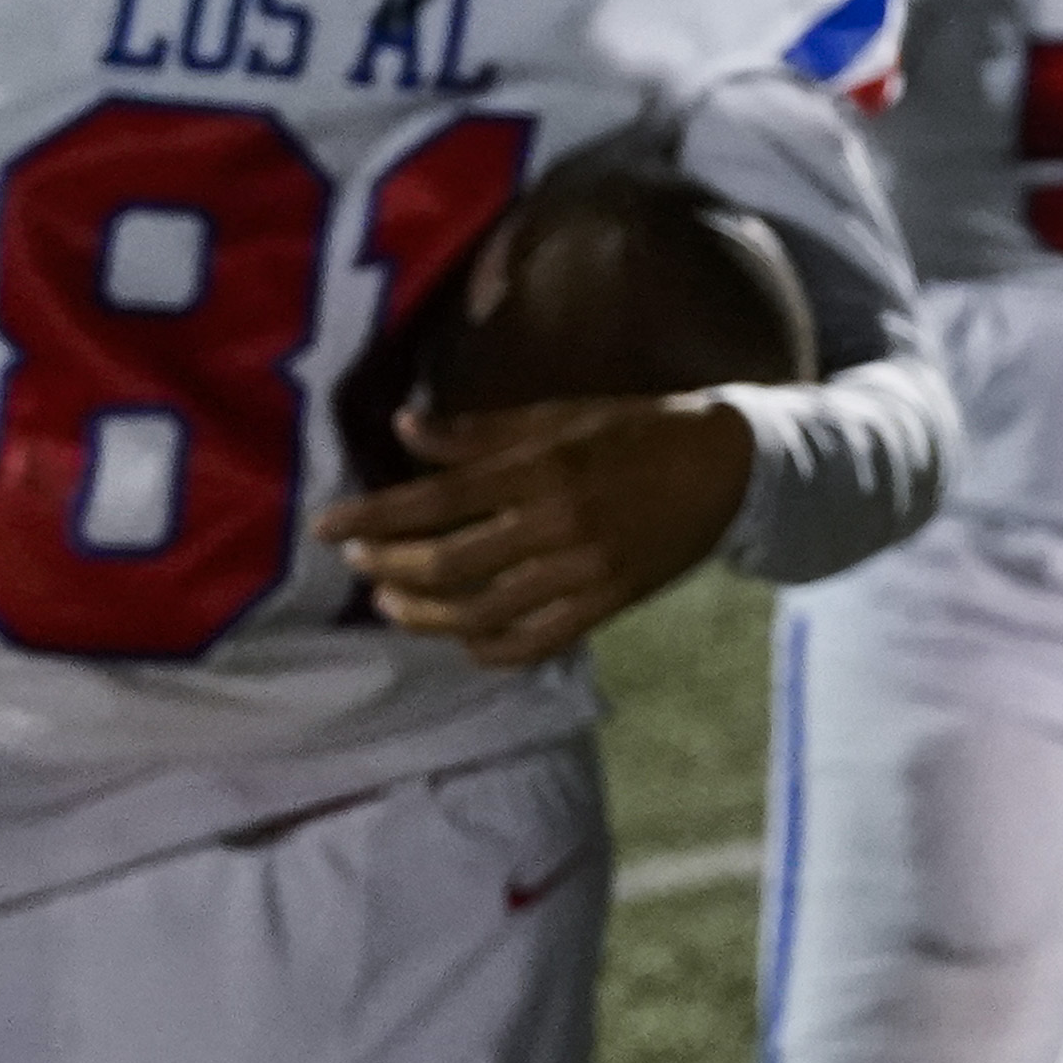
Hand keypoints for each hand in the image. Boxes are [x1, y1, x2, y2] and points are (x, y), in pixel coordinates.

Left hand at [314, 393, 755, 666]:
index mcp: (547, 466)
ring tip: (393, 601)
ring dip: (423, 614)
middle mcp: (560, 523)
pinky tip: (461, 637)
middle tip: (357, 561)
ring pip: (481, 613)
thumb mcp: (567, 413)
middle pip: (450, 564)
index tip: (328, 527)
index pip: (439, 498)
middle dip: (388, 567)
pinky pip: (533, 643)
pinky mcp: (607, 605)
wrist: (734, 468)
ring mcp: (585, 572)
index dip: (375, 517)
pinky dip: (487, 649)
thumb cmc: (642, 430)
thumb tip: (406, 427)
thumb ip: (484, 430)